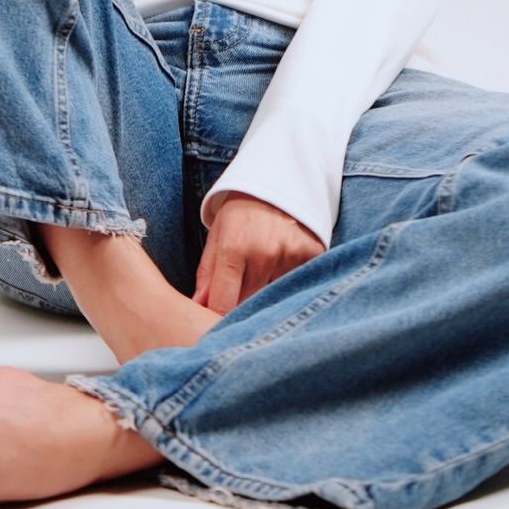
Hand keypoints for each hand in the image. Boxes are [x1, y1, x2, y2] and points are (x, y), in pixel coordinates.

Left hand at [191, 193, 326, 313]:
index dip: (218, 320)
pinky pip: (296, 283)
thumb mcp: (216, 236)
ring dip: (266, 292)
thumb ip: (207, 275)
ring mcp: (289, 254)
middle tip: (239, 296)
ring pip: (273, 295)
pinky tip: (283, 265)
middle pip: (248, 303)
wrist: (276, 180)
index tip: (216, 328)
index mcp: (233, 248)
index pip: (223, 304)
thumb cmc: (240, 213)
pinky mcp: (310, 254)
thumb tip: (197, 308)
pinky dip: (289, 281)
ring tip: (262, 272)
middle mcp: (263, 252)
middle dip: (241, 304)